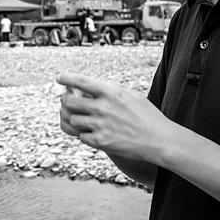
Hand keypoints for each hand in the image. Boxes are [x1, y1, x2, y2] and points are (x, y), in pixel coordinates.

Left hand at [57, 72, 175, 163]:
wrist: (159, 140)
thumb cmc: (148, 116)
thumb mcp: (131, 96)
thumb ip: (111, 92)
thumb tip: (93, 88)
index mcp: (111, 92)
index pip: (81, 81)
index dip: (67, 78)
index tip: (60, 78)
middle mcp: (103, 107)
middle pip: (70, 102)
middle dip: (67, 102)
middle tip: (68, 103)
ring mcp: (101, 125)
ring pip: (73, 120)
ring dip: (77, 120)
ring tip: (85, 121)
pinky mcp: (101, 142)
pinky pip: (81, 137)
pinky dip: (85, 135)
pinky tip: (94, 134)